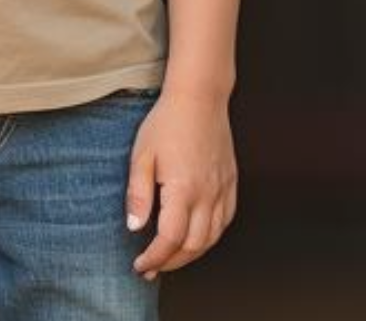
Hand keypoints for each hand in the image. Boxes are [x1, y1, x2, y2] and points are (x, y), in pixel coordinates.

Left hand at [125, 88, 237, 280]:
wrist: (198, 98)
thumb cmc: (167, 122)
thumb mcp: (142, 155)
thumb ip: (138, 194)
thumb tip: (135, 228)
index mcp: (183, 189)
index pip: (170, 239)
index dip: (154, 257)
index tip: (141, 265)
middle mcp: (207, 194)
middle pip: (193, 246)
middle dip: (171, 262)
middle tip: (152, 267)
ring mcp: (222, 189)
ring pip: (211, 238)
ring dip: (191, 254)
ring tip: (171, 257)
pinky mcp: (231, 183)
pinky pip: (225, 221)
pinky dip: (210, 237)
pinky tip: (196, 237)